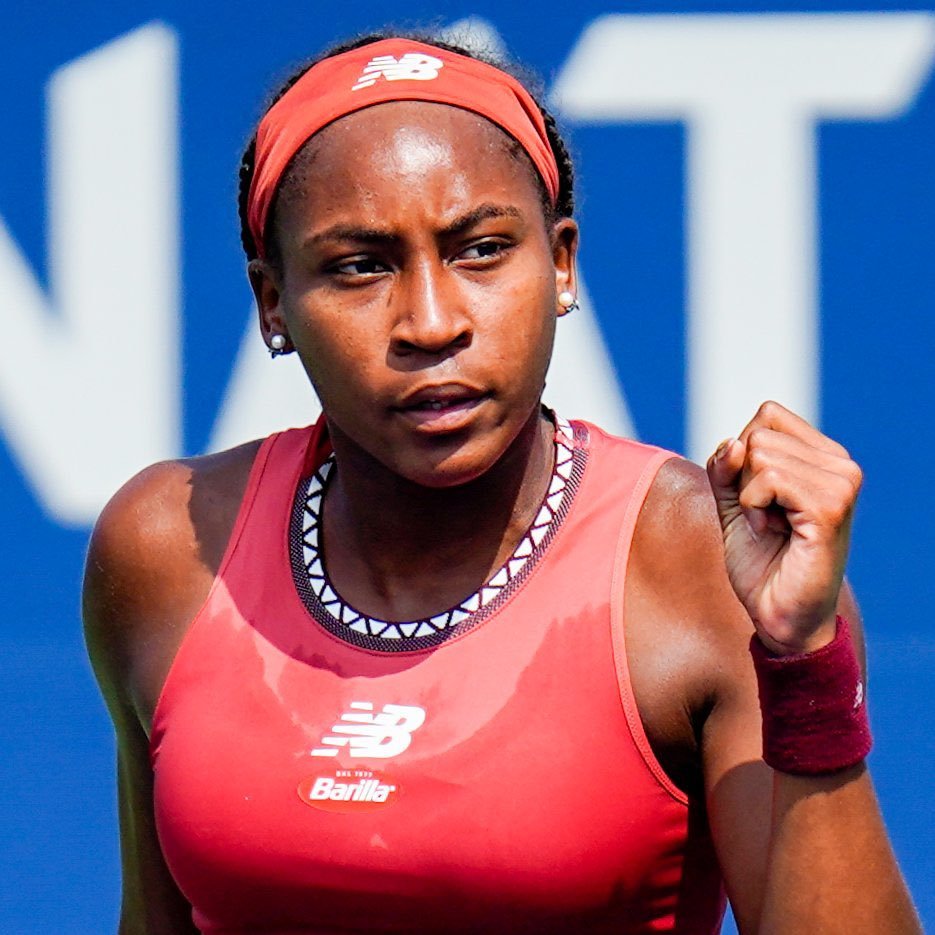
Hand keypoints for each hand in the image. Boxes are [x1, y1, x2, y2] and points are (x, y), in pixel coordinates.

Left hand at [706, 401, 862, 655]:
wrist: (778, 615)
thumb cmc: (761, 561)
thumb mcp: (731, 502)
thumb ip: (725, 466)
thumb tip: (733, 442)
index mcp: (824, 457)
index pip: (767, 415)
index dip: (742, 456)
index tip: (758, 498)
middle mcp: (841, 464)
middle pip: (757, 435)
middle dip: (743, 480)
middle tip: (765, 519)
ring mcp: (841, 484)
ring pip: (759, 454)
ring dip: (748, 498)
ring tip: (771, 528)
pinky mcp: (830, 507)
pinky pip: (767, 478)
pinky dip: (752, 507)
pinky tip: (772, 533)